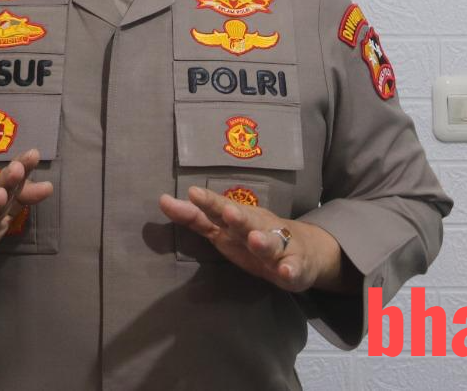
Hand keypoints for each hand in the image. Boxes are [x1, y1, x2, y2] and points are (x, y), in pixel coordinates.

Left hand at [158, 186, 353, 293]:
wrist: (303, 250)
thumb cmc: (252, 236)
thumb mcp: (223, 228)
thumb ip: (195, 217)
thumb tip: (162, 200)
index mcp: (239, 218)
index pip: (221, 208)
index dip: (208, 202)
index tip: (193, 193)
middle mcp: (259, 227)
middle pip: (248, 221)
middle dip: (238, 217)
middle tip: (228, 212)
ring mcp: (279, 246)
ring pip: (271, 243)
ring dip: (263, 241)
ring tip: (254, 240)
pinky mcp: (295, 266)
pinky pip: (293, 269)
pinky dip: (290, 270)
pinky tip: (286, 272)